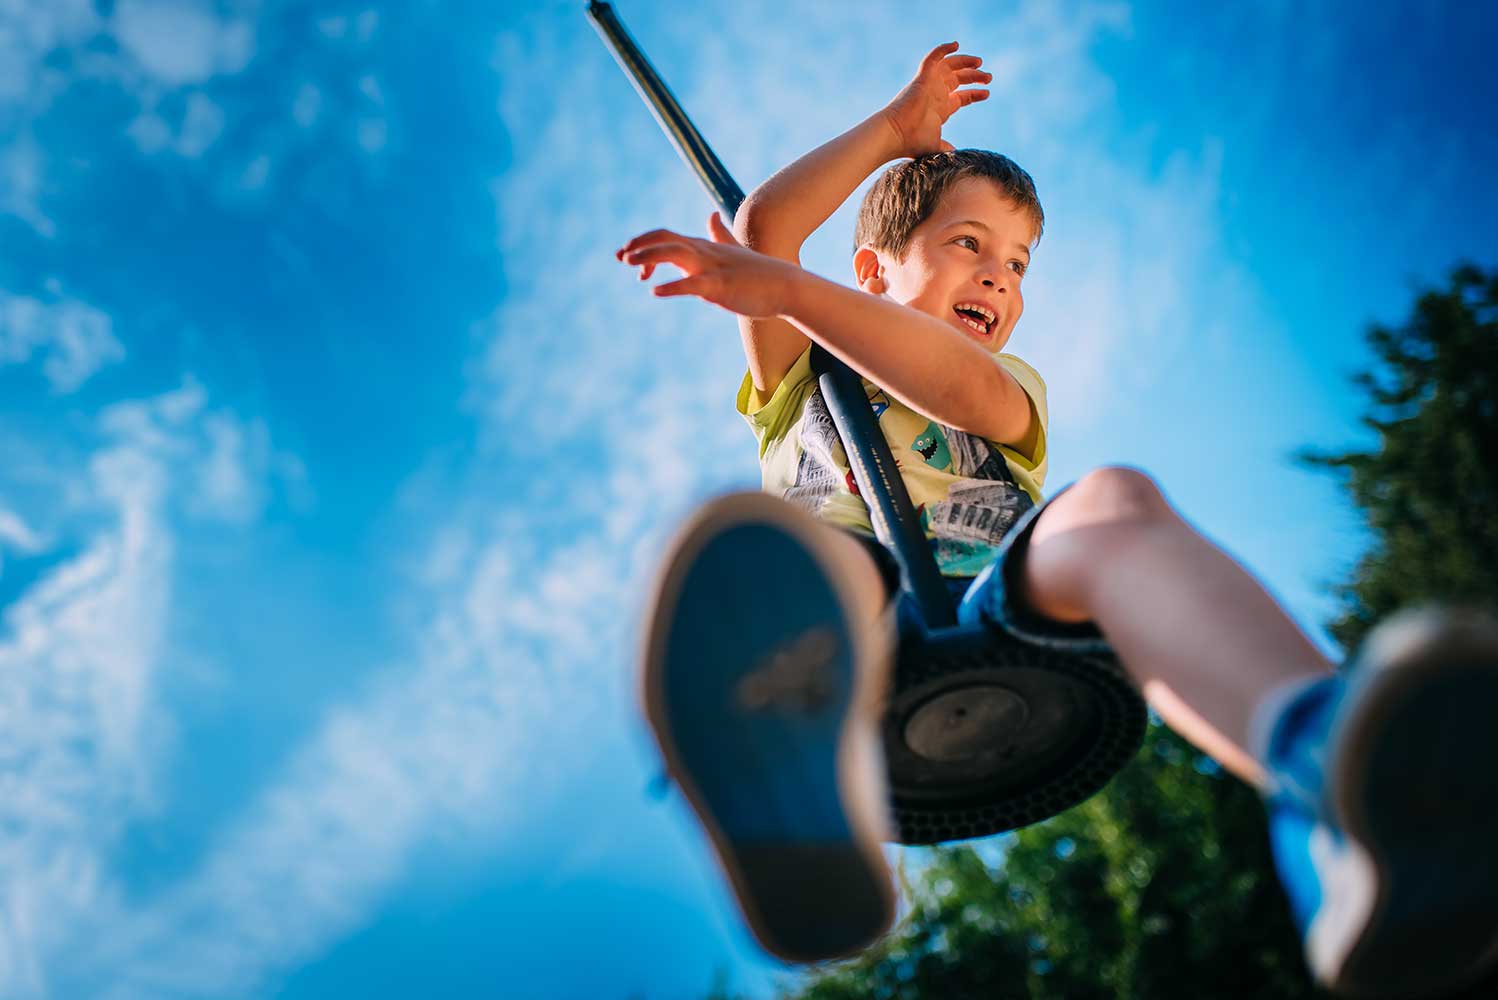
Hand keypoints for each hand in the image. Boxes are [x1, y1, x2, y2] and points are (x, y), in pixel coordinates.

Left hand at [615, 213, 799, 318]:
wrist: (785, 286)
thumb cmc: (758, 274)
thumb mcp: (733, 251)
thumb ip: (719, 234)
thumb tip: (711, 216)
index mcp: (703, 247)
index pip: (666, 236)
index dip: (642, 242)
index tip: (625, 256)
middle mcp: (704, 253)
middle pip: (665, 238)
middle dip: (640, 245)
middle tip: (620, 256)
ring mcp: (712, 268)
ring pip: (675, 253)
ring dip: (650, 257)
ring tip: (632, 266)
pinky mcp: (720, 287)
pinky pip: (692, 284)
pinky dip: (673, 286)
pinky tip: (655, 292)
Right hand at [880, 42, 990, 156]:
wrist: (896, 135)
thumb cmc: (913, 143)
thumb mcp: (936, 146)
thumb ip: (946, 148)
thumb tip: (955, 154)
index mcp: (940, 109)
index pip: (960, 96)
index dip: (974, 93)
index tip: (987, 93)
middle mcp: (935, 94)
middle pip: (958, 79)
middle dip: (974, 76)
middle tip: (988, 77)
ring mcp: (929, 85)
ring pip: (949, 66)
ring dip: (965, 62)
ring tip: (980, 63)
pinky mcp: (923, 78)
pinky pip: (932, 58)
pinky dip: (942, 49)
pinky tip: (955, 44)